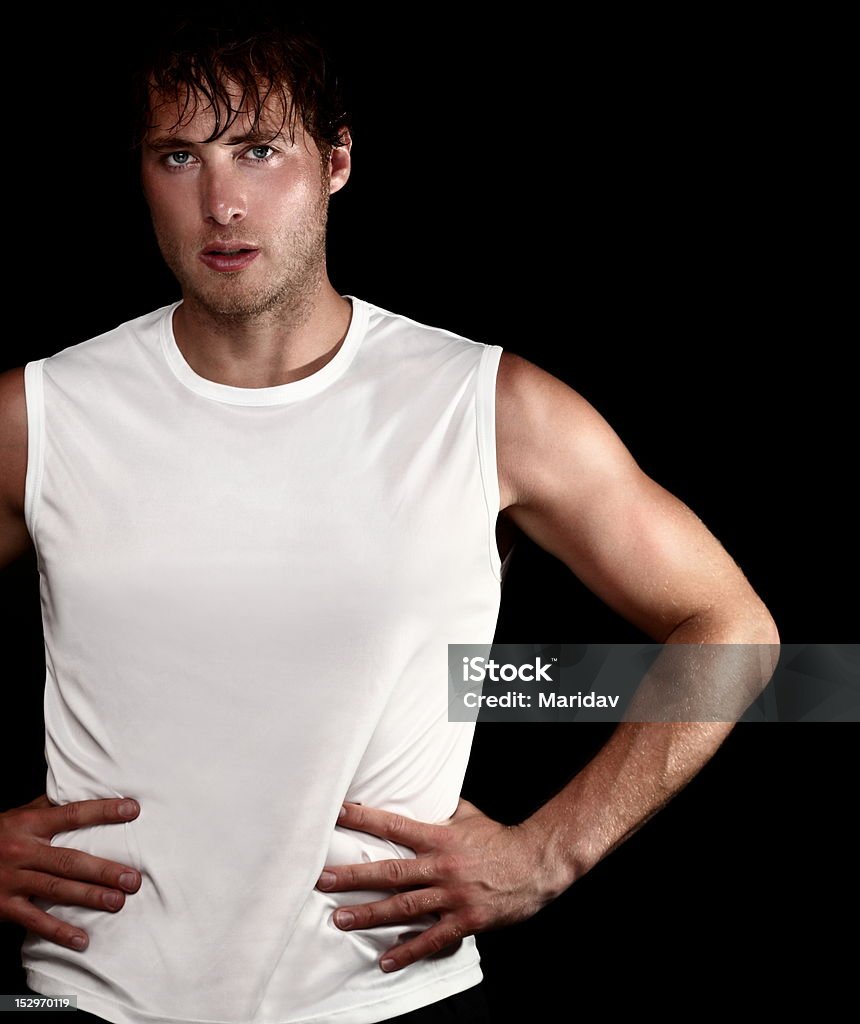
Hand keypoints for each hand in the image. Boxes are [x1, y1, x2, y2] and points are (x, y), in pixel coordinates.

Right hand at [0, 793, 141, 951]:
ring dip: (89, 897)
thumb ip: (48, 807)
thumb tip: (82, 791)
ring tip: (117, 901)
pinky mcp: (3, 905)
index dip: (103, 810)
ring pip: (56, 889)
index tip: (133, 810)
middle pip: (69, 860)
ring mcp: (13, 879)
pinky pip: (34, 920)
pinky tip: (81, 939)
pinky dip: (58, 931)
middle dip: (104, 870)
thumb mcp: (17, 815)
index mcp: (29, 823)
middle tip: (133, 878)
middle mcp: (22, 850)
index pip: (72, 814)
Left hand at [316, 798, 564, 972]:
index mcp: (439, 836)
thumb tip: (420, 793)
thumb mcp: (468, 815)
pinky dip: (408, 951)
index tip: (336, 813)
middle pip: (390, 870)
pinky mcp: (465, 920)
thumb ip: (440, 809)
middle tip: (323, 879)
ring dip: (369, 915)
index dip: (364, 818)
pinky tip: (386, 960)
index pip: (394, 824)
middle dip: (354, 876)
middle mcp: (442, 865)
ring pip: (404, 906)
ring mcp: (452, 895)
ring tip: (340, 920)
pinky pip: (432, 938)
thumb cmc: (499, 838)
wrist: (535, 863)